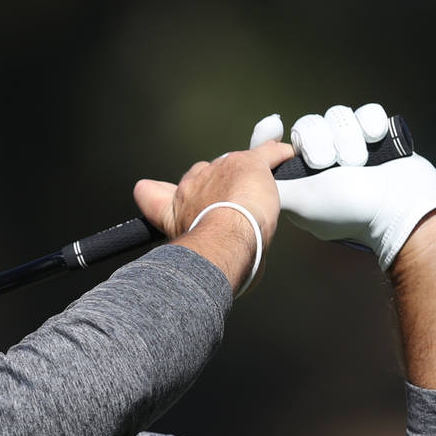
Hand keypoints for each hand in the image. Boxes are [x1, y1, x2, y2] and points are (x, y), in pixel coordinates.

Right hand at [134, 143, 295, 293]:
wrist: (223, 240)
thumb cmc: (208, 258)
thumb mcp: (189, 259)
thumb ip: (194, 257)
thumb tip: (210, 282)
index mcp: (173, 210)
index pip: (151, 194)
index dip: (154, 194)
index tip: (148, 191)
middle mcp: (191, 186)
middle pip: (199, 175)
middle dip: (212, 185)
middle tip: (229, 202)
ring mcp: (219, 171)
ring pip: (232, 164)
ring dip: (243, 173)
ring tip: (259, 183)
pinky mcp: (249, 164)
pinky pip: (266, 154)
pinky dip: (277, 155)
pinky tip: (286, 157)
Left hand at [253, 104, 435, 269]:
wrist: (403, 207)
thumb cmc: (349, 209)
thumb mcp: (301, 201)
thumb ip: (274, 185)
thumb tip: (250, 175)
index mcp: (300, 180)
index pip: (276, 152)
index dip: (270, 138)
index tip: (272, 126)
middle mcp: (323, 163)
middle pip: (307, 128)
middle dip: (320, 141)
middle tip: (329, 163)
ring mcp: (351, 148)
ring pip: (336, 118)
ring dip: (347, 137)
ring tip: (358, 161)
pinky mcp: (375, 137)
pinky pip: (365, 112)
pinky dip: (370, 123)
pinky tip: (375, 139)